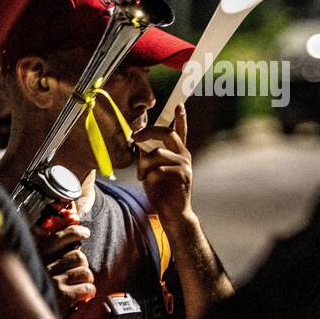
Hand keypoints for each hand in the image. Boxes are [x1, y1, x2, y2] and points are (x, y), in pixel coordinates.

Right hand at [36, 223, 95, 312]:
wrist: (23, 316)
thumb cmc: (34, 290)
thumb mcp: (34, 267)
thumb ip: (50, 254)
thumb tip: (74, 241)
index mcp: (38, 256)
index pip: (60, 237)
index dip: (75, 232)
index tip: (85, 233)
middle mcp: (45, 266)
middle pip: (78, 256)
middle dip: (82, 265)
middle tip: (77, 273)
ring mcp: (54, 281)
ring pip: (85, 271)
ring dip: (86, 279)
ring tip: (79, 285)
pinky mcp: (63, 296)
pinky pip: (87, 288)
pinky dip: (88, 292)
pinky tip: (82, 295)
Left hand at [132, 105, 193, 227]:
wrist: (173, 214)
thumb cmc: (162, 192)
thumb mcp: (153, 170)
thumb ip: (149, 156)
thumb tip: (138, 142)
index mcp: (178, 153)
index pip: (180, 131)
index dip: (181, 118)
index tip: (179, 105)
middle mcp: (184, 156)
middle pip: (167, 133)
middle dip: (148, 132)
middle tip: (135, 137)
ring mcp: (184, 165)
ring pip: (157, 153)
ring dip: (143, 164)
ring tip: (142, 176)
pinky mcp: (182, 175)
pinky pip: (158, 168)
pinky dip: (148, 176)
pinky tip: (149, 184)